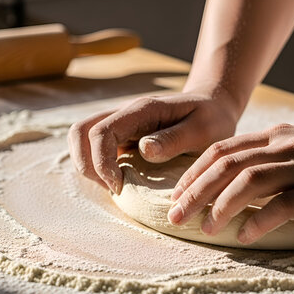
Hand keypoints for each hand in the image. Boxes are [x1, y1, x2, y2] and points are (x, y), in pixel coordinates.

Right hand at [67, 88, 243, 193]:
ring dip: (89, 166)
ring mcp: (121, 124)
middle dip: (87, 165)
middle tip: (114, 188)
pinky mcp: (123, 136)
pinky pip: (96, 148)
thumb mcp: (204, 129)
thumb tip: (143, 149)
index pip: (101, 132)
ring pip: (83, 139)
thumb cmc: (211, 118)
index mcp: (141, 111)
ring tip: (115, 187)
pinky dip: (98, 166)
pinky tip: (121, 181)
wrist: (213, 105)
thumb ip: (174, 138)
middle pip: (80, 133)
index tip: (120, 186)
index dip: (102, 162)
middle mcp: (125, 114)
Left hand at [168, 119, 293, 243]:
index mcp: (277, 136)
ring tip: (205, 228)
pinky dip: (259, 221)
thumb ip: (275, 152)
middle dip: (194, 191)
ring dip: (220, 206)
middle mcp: (284, 146)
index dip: (194, 171)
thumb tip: (243, 173)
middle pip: (226, 165)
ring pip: (248, 181)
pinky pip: (283, 206)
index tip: (179, 192)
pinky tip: (245, 235)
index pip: (223, 150)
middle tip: (175, 215)